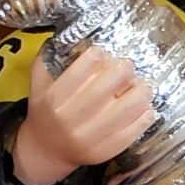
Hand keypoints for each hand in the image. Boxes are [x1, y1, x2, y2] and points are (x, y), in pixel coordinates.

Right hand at [9, 45, 153, 184]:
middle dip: (121, 74)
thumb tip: (70, 32)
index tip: (103, 52)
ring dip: (138, 95)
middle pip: (101, 92)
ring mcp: (88, 139)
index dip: (93, 59)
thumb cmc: (46, 111)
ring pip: (121, 113)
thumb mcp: (39, 84)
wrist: (47, 150)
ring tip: (143, 86)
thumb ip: (48, 59)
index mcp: (53, 100)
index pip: (76, 74)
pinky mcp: (105, 152)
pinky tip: (146, 108)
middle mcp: (70, 119)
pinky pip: (131, 133)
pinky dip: (143, 118)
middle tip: (129, 65)